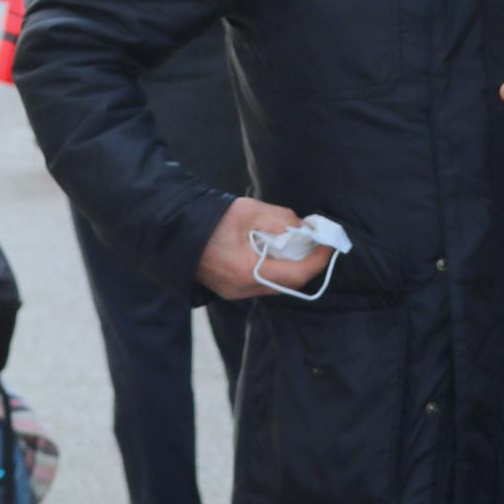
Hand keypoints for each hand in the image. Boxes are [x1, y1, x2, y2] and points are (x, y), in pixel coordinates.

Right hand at [196, 196, 331, 301]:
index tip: (329, 245)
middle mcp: (241, 289)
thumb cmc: (209, 218)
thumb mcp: (248, 211)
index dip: (318, 260)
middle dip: (307, 263)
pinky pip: (262, 283)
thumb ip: (280, 219)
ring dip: (291, 267)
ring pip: (276, 285)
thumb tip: (304, 228)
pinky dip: (275, 269)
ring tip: (298, 244)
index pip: (296, 274)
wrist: (173, 229)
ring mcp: (234, 293)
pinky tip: (277, 251)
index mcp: (245, 271)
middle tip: (316, 242)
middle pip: (288, 284)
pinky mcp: (230, 290)